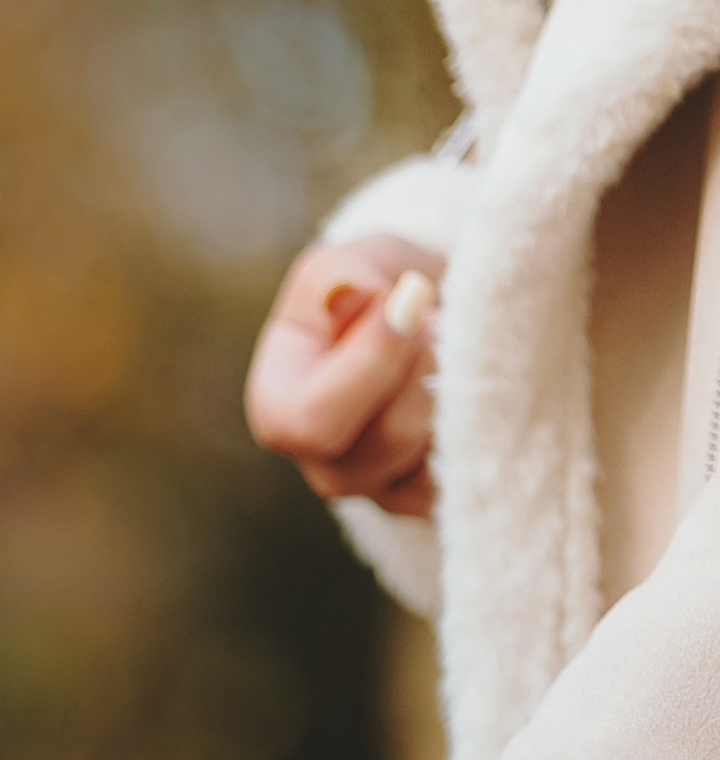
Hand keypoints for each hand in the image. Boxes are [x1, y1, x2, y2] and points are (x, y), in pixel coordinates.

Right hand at [245, 232, 442, 518]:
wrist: (415, 316)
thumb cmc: (369, 289)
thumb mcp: (342, 264)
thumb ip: (338, 278)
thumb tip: (348, 297)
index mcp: (280, 413)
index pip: (314, 422)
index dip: (373, 362)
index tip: (412, 298)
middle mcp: (322, 466)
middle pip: (388, 441)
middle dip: (426, 370)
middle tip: (434, 319)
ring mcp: (378, 489)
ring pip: (434, 455)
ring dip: (456, 386)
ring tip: (449, 344)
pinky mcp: (430, 496)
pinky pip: (467, 472)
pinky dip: (478, 422)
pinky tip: (469, 383)